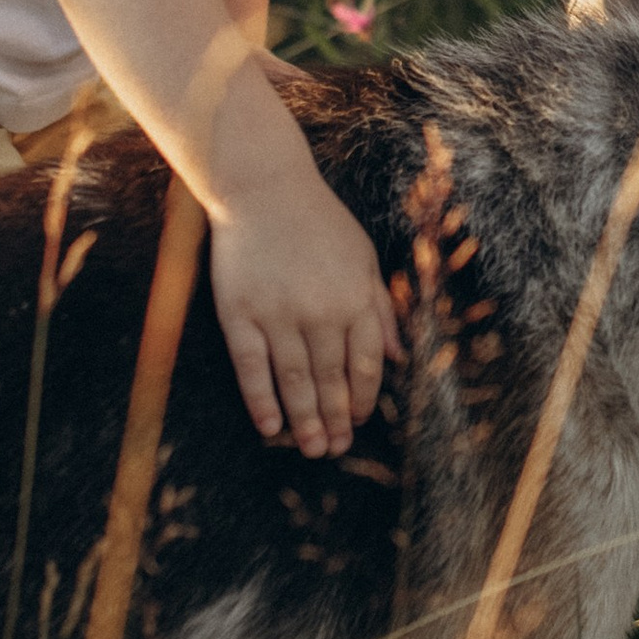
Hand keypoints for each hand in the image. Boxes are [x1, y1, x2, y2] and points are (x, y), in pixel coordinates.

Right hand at [209, 166, 404, 457]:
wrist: (263, 188)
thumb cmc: (318, 222)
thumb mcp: (363, 258)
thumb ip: (381, 308)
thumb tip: (399, 357)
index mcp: (354, 298)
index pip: (365, 364)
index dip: (364, 398)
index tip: (359, 420)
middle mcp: (320, 311)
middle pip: (331, 379)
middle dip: (336, 420)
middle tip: (334, 449)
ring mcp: (278, 314)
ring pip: (295, 381)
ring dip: (305, 420)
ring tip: (311, 448)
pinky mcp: (240, 313)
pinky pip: (252, 367)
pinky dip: (261, 400)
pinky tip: (270, 427)